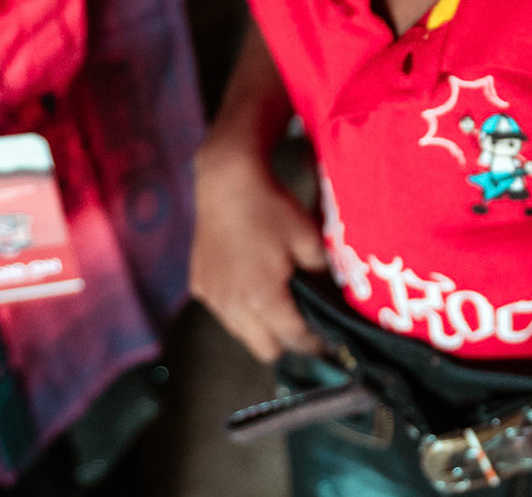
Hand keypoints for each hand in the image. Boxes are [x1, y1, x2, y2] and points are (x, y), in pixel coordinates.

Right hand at [190, 145, 328, 363]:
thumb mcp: (309, 240)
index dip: (315, 342)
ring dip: (260, 326)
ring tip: (275, 300)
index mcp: (264, 298)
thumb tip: (332, 300)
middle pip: (265, 349)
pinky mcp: (199, 285)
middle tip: (301, 321)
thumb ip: (322, 276)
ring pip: (242, 333)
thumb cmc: (271, 209)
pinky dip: (238, 307)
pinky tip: (248, 280)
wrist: (227, 182)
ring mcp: (213, 297)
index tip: (327, 341)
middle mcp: (234, 306)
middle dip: (287, 341)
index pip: (294, 339)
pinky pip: (223, 311)